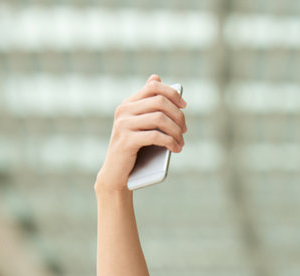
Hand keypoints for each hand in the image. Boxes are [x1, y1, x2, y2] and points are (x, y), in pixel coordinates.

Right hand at [95, 74, 186, 193]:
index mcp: (127, 104)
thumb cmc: (132, 150)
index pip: (153, 87)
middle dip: (178, 115)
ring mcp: (123, 125)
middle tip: (184, 129)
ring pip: (159, 118)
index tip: (184, 106)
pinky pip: (155, 136)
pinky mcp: (126, 141)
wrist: (115, 175)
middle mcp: (123, 111)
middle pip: (160, 102)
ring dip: (176, 131)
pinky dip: (170, 142)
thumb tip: (156, 77)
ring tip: (181, 141)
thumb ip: (148, 105)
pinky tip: (176, 149)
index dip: (172, 93)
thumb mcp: (140, 124)